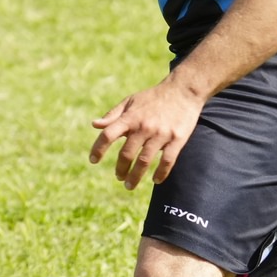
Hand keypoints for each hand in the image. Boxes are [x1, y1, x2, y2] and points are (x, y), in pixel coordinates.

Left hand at [90, 76, 204, 189]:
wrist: (183, 91)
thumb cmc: (153, 97)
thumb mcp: (130, 102)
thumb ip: (113, 116)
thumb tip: (95, 125)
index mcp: (129, 118)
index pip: (108, 135)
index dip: (98, 149)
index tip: (93, 160)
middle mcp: (143, 127)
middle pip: (126, 154)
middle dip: (120, 169)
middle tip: (118, 177)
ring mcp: (161, 134)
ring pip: (145, 161)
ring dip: (136, 176)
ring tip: (129, 185)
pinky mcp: (177, 139)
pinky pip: (168, 161)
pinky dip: (161, 173)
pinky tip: (155, 180)